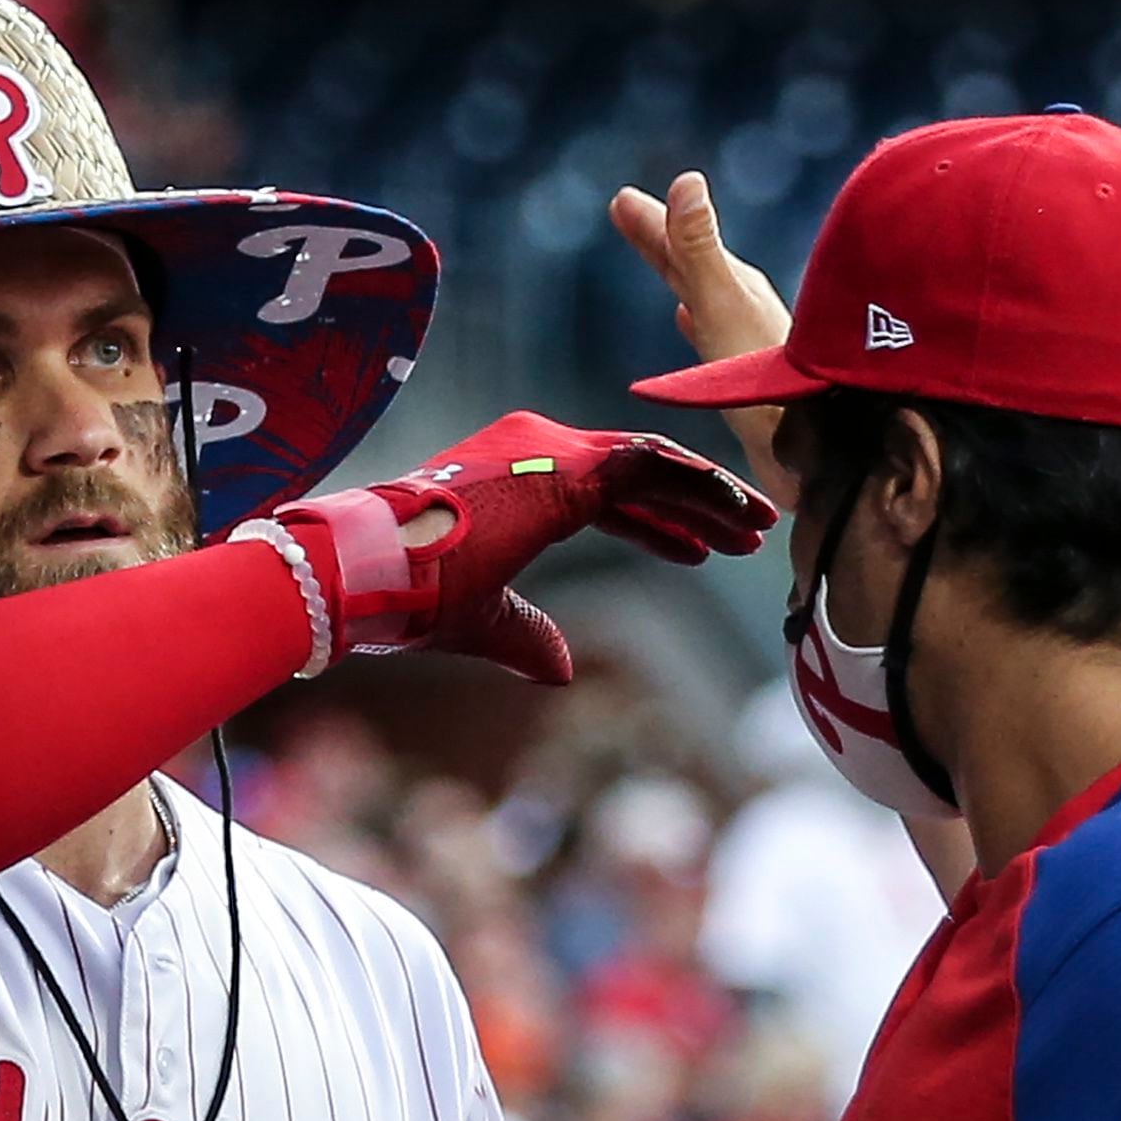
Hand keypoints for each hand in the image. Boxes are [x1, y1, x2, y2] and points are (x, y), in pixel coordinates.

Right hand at [266, 411, 773, 685]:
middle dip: (695, 504)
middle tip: (746, 533)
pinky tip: (734, 515)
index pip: (602, 495)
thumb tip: (563, 671)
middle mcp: (532, 450)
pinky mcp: (563, 464)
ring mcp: (548, 449)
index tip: (698, 551)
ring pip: (651, 462)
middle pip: (635, 472)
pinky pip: (650, 465)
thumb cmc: (400, 597)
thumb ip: (525, 636)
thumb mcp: (478, 620)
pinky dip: (697, 487)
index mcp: (512, 482)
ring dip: (709, 493)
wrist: (362, 573)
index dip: (654, 524)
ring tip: (757, 527)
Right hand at [609, 172, 797, 495]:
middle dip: (659, 238)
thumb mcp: (721, 304)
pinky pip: (713, 333)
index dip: (650, 220)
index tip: (621, 199)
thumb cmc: (762, 379)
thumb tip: (686, 180)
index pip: (682, 242)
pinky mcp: (748, 372)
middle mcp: (742, 304)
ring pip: (702, 293)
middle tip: (625, 211)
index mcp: (735, 284)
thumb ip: (699, 248)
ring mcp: (746, 336)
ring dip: (678, 274)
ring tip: (663, 264)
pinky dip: (696, 321)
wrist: (809, 444)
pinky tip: (689, 322)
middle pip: (691, 262)